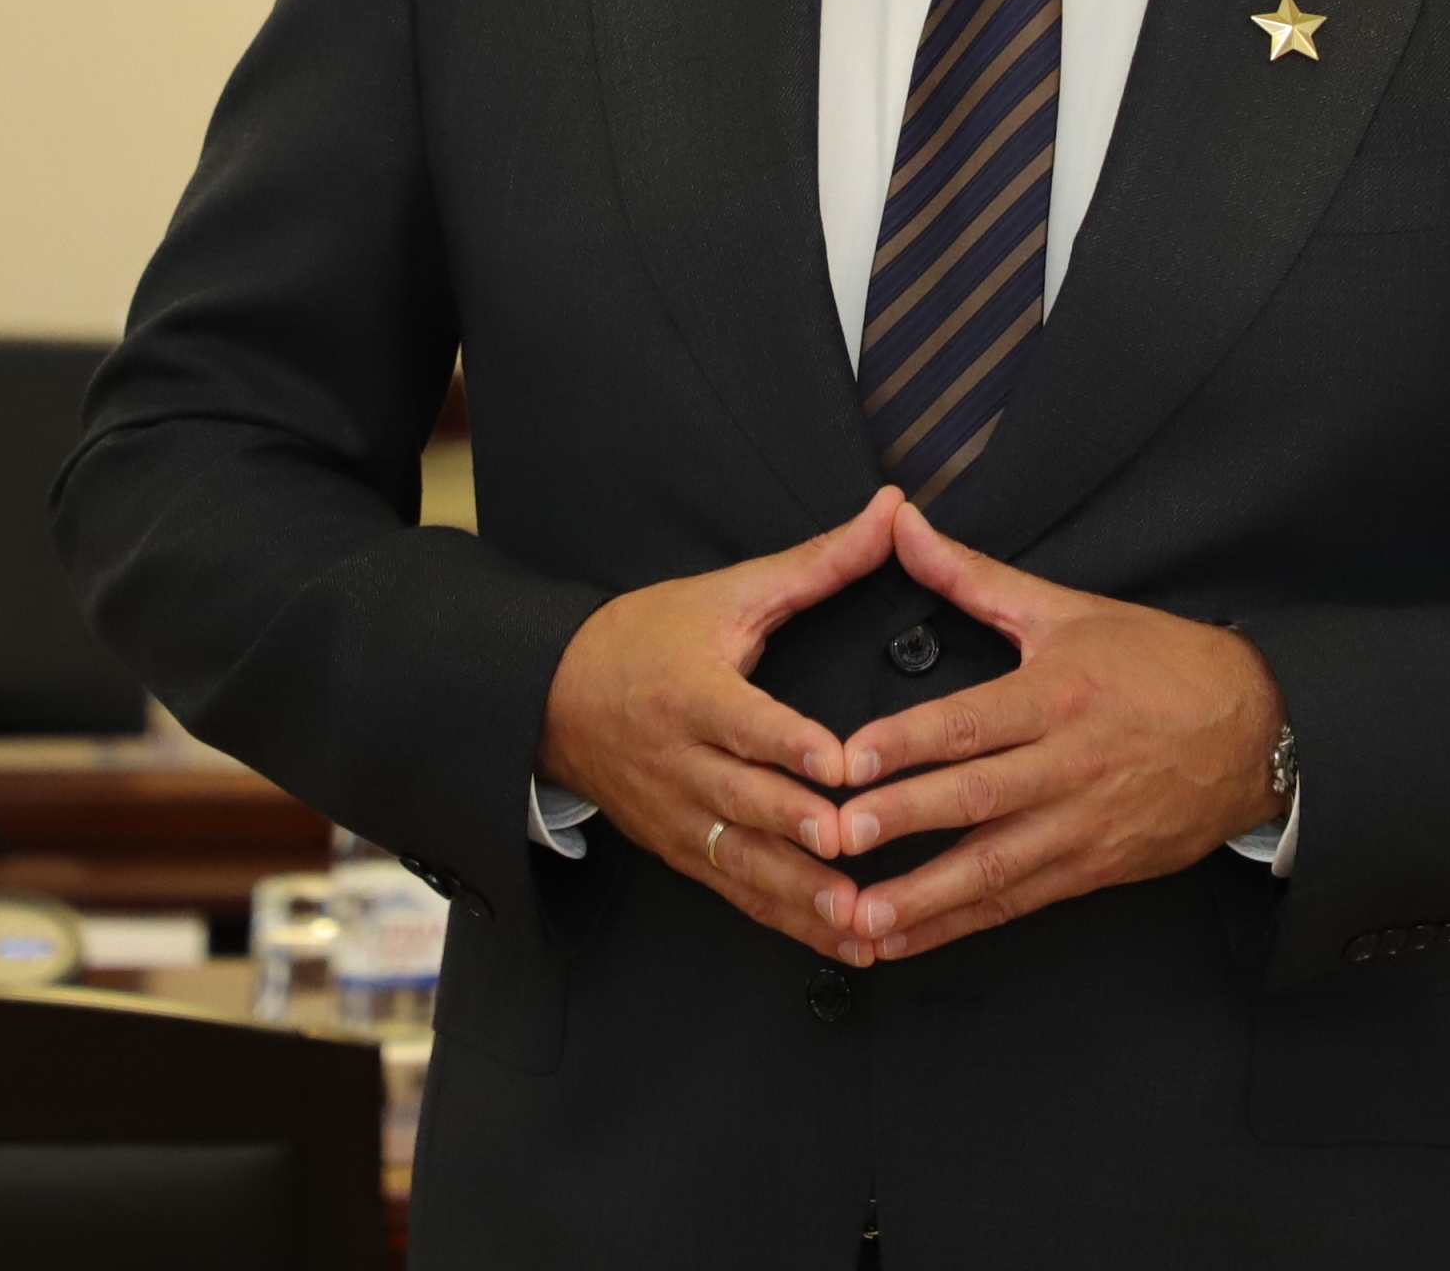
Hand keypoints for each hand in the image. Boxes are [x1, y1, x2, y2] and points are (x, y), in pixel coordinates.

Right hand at [536, 485, 901, 952]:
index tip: (836, 764)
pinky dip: (790, 920)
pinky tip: (845, 940)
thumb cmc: (649, 637)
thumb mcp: (728, 593)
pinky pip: (740, 893)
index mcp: (693, 691)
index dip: (788, 743)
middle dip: (799, 829)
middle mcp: (682, 761)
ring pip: (744, 862)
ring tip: (859, 919)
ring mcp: (680, 815)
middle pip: (744, 800)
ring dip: (802, 894)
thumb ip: (819, 562)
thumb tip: (893, 511)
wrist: (556, 698)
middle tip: (853, 848)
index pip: (743, 720)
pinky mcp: (684, 853)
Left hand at [829, 500, 1287, 961]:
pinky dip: (961, 924)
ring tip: (859, 919)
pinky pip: (1018, 903)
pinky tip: (907, 939)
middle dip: (901, 822)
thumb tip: (901, 522)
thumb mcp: (1067, 610)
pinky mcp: (1095, 869)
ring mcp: (1082, 825)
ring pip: (994, 867)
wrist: (1258, 731)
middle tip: (834, 840)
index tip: (849, 760)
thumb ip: (971, 575)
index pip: (972, 721)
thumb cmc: (1161, 664)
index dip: (907, 741)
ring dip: (923, 898)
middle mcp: (1069, 766)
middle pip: (976, 798)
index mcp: (1058, 695)